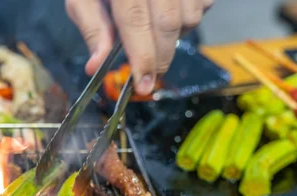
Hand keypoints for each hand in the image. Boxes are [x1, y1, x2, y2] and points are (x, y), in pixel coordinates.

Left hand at [66, 0, 212, 94]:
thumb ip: (92, 29)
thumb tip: (95, 66)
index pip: (135, 21)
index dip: (142, 57)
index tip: (143, 86)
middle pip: (168, 23)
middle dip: (160, 58)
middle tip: (150, 76)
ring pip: (190, 17)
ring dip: (175, 38)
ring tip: (155, 34)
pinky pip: (204, 6)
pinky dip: (189, 20)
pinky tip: (169, 15)